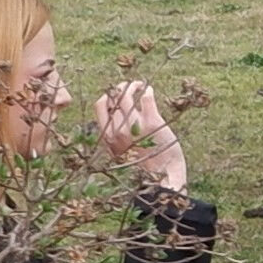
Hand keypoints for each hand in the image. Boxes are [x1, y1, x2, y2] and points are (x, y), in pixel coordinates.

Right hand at [96, 78, 186, 192]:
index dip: (107, 96)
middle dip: (120, 87)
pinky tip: (149, 90)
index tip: (114, 94)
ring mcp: (134, 126)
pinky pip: (146, 97)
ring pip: (127, 95)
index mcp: (108, 137)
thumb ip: (115, 136)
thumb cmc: (143, 166)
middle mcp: (118, 130)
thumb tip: (114, 115)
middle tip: (129, 86)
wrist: (163, 177)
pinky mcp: (152, 122)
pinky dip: (147, 90)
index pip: (99, 106)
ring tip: (139, 85)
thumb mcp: (121, 152)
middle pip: (113, 97)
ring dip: (133, 85)